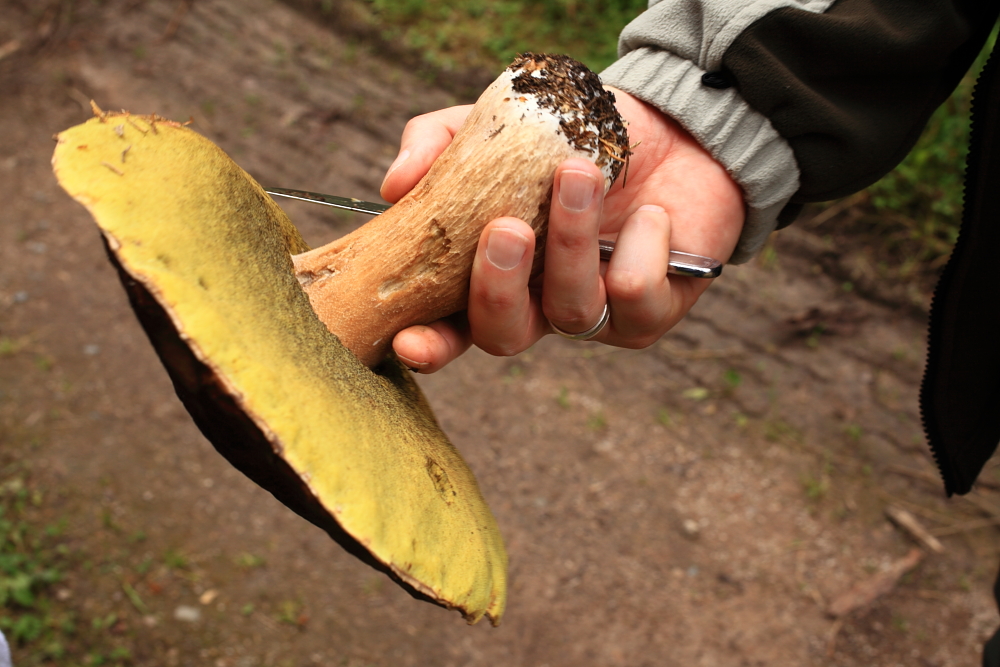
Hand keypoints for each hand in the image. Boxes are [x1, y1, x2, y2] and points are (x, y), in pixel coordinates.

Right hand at [382, 89, 744, 372]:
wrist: (674, 131)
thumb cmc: (577, 139)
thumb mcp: (501, 128)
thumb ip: (440, 145)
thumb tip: (395, 183)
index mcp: (496, 275)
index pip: (452, 326)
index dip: (429, 342)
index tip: (409, 339)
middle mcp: (540, 305)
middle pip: (504, 336)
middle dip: (497, 289)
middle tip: (507, 228)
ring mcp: (596, 316)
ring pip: (572, 311)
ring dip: (570, 243)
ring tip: (578, 174)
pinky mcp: (651, 311)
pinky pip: (636, 295)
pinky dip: (641, 245)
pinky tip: (652, 212)